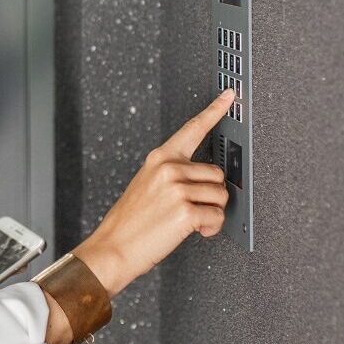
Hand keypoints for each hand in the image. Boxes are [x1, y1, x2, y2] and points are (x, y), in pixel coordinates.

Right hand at [74, 89, 235, 296]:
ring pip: (221, 196)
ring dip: (211, 213)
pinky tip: (193, 231)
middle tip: (189, 209)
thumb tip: (207, 180)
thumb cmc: (130, 222)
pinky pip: (217, 217)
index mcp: (160, 158)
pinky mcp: (186, 210)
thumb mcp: (147, 186)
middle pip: (217, 174)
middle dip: (210, 195)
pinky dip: (210, 229)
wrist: (113, 248)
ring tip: (188, 221)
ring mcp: (177, 188)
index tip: (229, 95)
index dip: (214, 110)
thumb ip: (175, 175)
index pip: (193, 129)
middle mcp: (169, 168)